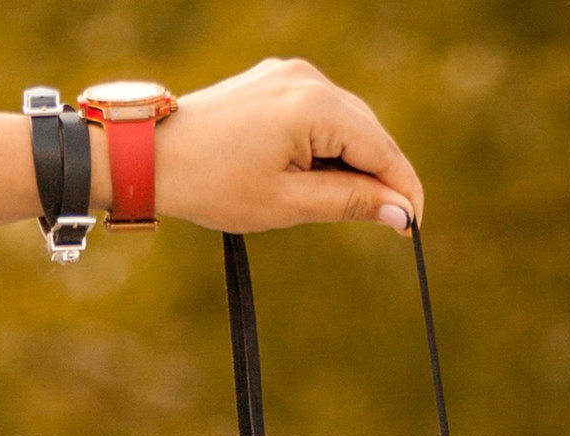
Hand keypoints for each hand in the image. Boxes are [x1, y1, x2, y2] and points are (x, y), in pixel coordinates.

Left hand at [150, 58, 421, 234]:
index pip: (381, 149)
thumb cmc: (217, 184)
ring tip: (351, 206)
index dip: (404, 190)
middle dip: (384, 176)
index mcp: (313, 106)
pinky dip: (333, 145)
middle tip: (391, 225)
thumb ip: (351, 204)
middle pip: (370, 132)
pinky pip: (323, 113)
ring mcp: (291, 74)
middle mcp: (307, 79)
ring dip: (358, 162)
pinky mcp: (277, 79)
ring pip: (349, 121)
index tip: (414, 228)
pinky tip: (324, 177)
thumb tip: (402, 215)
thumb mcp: (290, 203)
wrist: (155, 153)